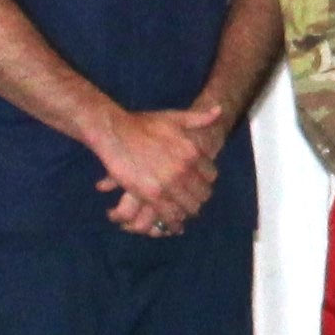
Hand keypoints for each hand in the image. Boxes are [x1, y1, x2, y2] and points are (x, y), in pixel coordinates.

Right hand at [90, 99, 230, 230]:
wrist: (115, 132)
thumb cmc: (143, 124)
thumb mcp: (174, 118)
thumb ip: (198, 118)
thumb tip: (219, 110)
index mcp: (192, 152)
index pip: (211, 176)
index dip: (206, 181)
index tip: (199, 184)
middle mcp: (184, 169)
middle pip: (202, 194)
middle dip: (198, 198)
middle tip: (191, 201)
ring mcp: (169, 184)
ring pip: (188, 207)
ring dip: (186, 211)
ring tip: (182, 212)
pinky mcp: (152, 196)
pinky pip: (170, 215)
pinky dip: (173, 222)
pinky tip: (172, 223)